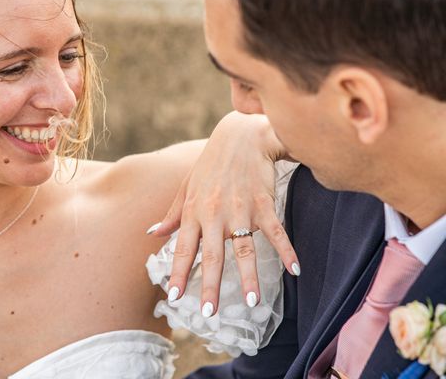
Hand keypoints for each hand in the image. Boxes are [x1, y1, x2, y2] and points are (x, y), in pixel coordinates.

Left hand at [149, 112, 299, 315]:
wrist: (240, 135)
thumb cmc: (211, 163)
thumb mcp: (186, 186)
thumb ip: (172, 213)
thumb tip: (153, 233)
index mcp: (194, 211)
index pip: (183, 248)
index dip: (178, 273)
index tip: (174, 297)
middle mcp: (214, 214)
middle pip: (212, 256)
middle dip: (210, 285)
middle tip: (209, 313)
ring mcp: (240, 210)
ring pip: (244, 249)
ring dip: (249, 276)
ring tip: (251, 302)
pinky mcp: (263, 203)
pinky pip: (275, 231)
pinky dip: (286, 250)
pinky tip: (295, 270)